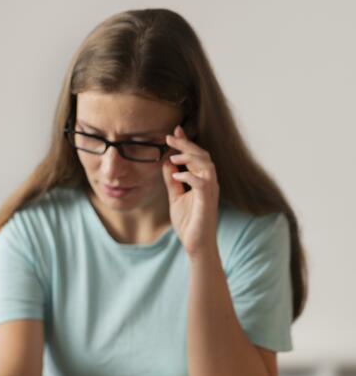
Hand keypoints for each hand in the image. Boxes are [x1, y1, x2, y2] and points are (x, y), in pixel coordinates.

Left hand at [162, 125, 219, 257]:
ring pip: (207, 165)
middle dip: (187, 144)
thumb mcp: (175, 196)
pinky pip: (202, 183)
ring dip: (190, 157)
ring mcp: (210, 192)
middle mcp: (209, 183)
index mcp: (202, 180)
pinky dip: (189, 176)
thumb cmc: (188, 221)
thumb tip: (166, 162)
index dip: (186, 142)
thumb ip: (172, 180)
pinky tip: (176, 175)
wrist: (195, 244)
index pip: (196, 156)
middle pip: (203, 155)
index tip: (174, 131)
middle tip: (170, 136)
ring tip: (173, 156)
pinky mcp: (207, 202)